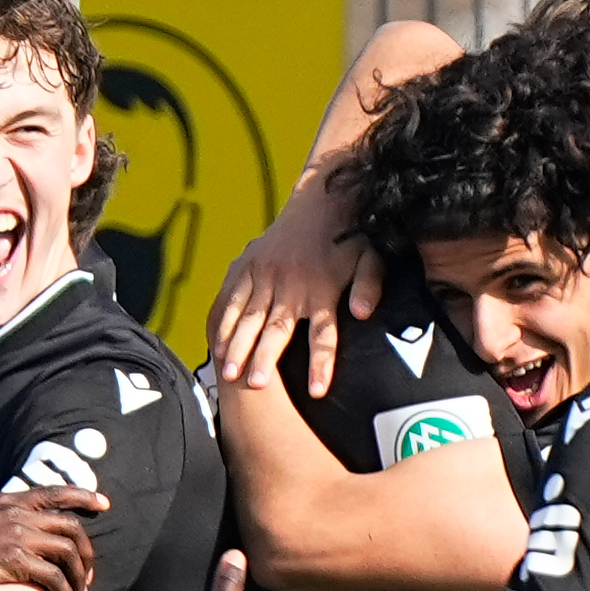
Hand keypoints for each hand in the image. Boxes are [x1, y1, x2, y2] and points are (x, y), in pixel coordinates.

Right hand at [0, 487, 106, 590]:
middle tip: (89, 573)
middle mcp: (18, 515)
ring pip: (68, 553)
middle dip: (87, 552)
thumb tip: (13, 526)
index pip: (55, 492)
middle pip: (70, 527)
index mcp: (9, 501)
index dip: (84, 497)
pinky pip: (54, 578)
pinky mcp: (13, 561)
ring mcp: (17, 536)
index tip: (103, 504)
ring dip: (79, 577)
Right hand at [203, 199, 382, 397]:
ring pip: (249, 317)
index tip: (317, 391)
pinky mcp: (248, 266)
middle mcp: (291, 284)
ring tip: (229, 374)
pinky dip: (224, 323)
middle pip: (277, 329)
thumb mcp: (372, 260)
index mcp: (322, 288)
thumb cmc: (350, 239)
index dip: (321, 363)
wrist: (323, 199)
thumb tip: (362, 314)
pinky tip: (217, 347)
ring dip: (239, 346)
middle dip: (265, 358)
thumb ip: (369, 287)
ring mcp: (266, 274)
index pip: (323, 334)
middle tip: (255, 386)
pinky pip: (232, 299)